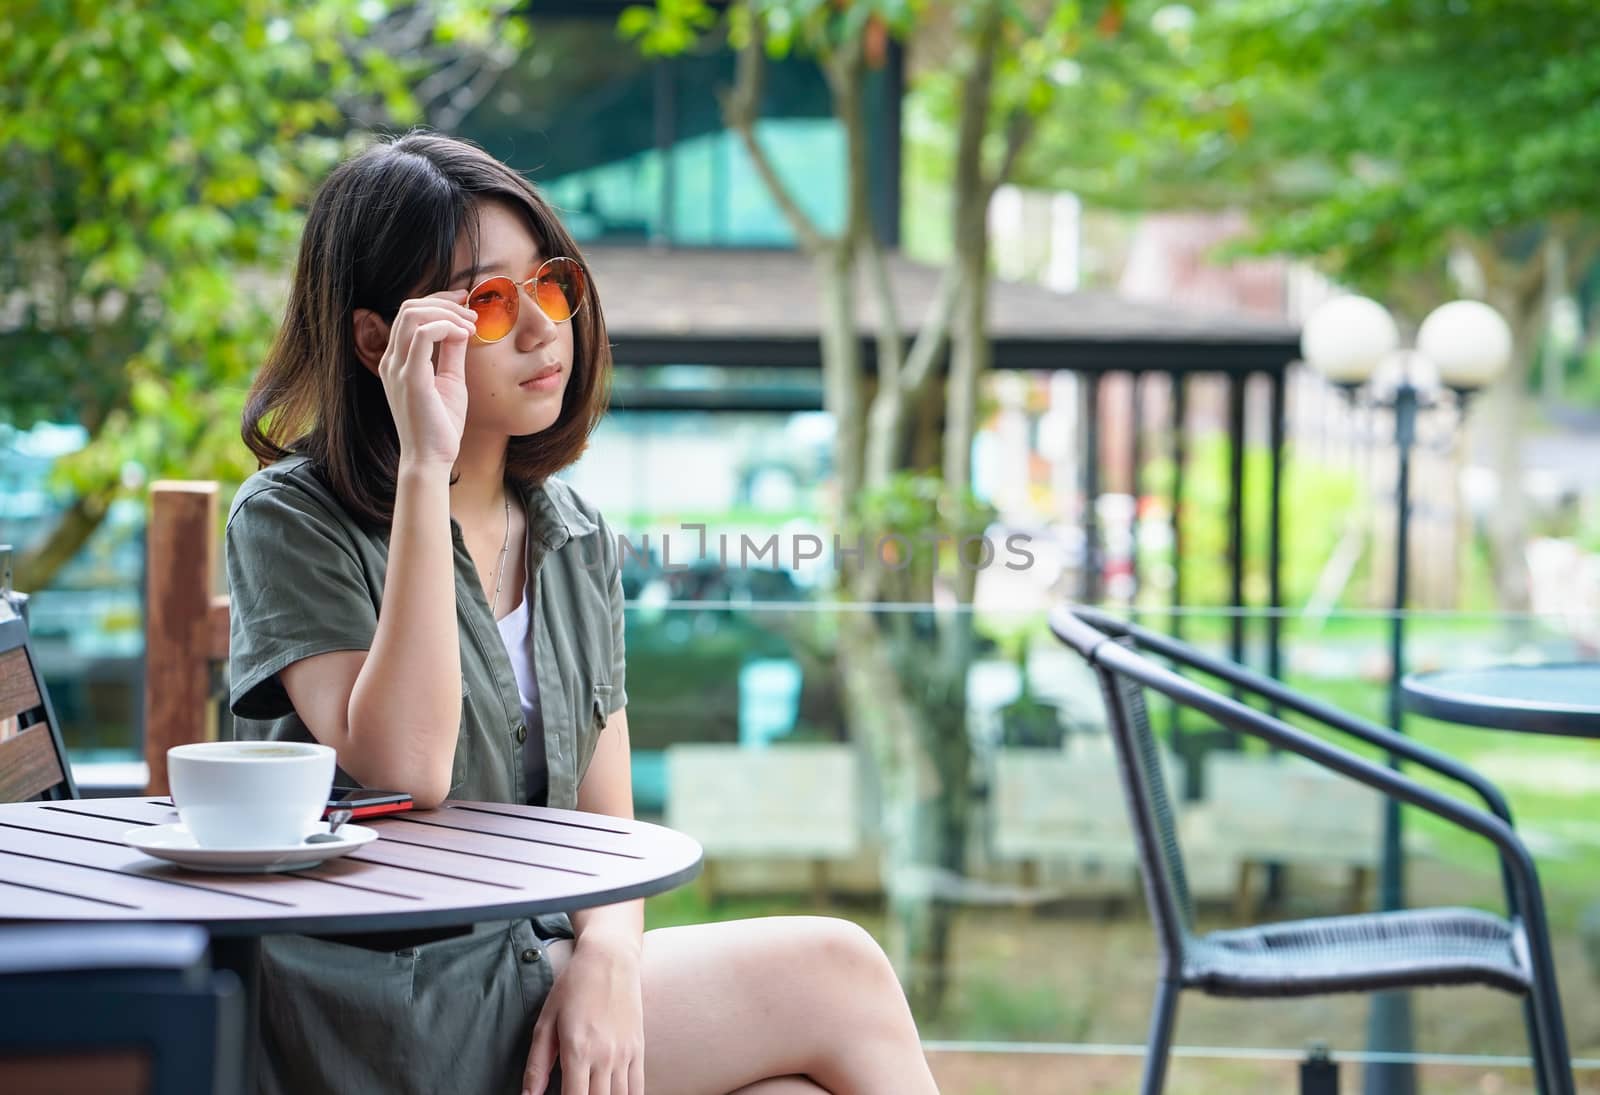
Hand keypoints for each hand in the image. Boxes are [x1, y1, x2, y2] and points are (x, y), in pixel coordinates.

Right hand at [376, 290, 476, 467]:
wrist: (431, 459)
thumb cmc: (439, 425)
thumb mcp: (450, 380)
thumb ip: (452, 353)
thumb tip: (462, 329)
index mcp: (397, 360)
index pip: (409, 314)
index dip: (438, 303)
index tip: (465, 306)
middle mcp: (392, 360)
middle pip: (408, 308)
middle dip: (443, 303)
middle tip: (471, 314)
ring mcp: (397, 368)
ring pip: (412, 315)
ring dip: (446, 313)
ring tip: (470, 325)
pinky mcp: (410, 378)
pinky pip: (422, 336)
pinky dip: (445, 327)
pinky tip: (464, 335)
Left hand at [523, 937, 643, 1094]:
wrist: (610, 958)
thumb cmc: (573, 986)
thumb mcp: (546, 1021)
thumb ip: (537, 1064)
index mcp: (577, 1051)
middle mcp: (604, 1056)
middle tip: (575, 1094)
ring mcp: (625, 1054)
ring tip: (592, 1094)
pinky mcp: (639, 1049)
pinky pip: (638, 1088)